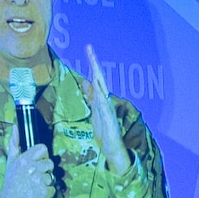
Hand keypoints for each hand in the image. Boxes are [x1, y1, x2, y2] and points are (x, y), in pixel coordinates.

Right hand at [0, 119, 53, 197]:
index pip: (43, 148)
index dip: (41, 156)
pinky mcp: (45, 194)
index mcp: (24, 160)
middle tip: (33, 178)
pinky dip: (47, 194)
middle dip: (44, 171)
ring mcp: (39, 182)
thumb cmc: (10, 185)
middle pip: (49, 163)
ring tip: (33, 188)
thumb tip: (15, 126)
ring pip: (51, 177)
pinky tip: (36, 195)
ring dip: (45, 183)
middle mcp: (32, 169)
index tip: (36, 163)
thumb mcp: (10, 163)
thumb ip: (14, 144)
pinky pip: (53, 189)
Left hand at [84, 44, 130, 174]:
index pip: (96, 78)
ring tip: (93, 63)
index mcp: (101, 98)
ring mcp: (108, 109)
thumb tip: (86, 82)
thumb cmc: (105, 130)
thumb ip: (91, 96)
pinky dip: (102, 98)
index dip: (93, 64)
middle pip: (99, 79)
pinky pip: (105, 107)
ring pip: (102, 89)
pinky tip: (99, 91)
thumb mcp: (95, 110)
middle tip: (89, 49)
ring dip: (98, 77)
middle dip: (95, 64)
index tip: (88, 50)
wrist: (113, 148)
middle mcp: (106, 100)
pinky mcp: (109, 120)